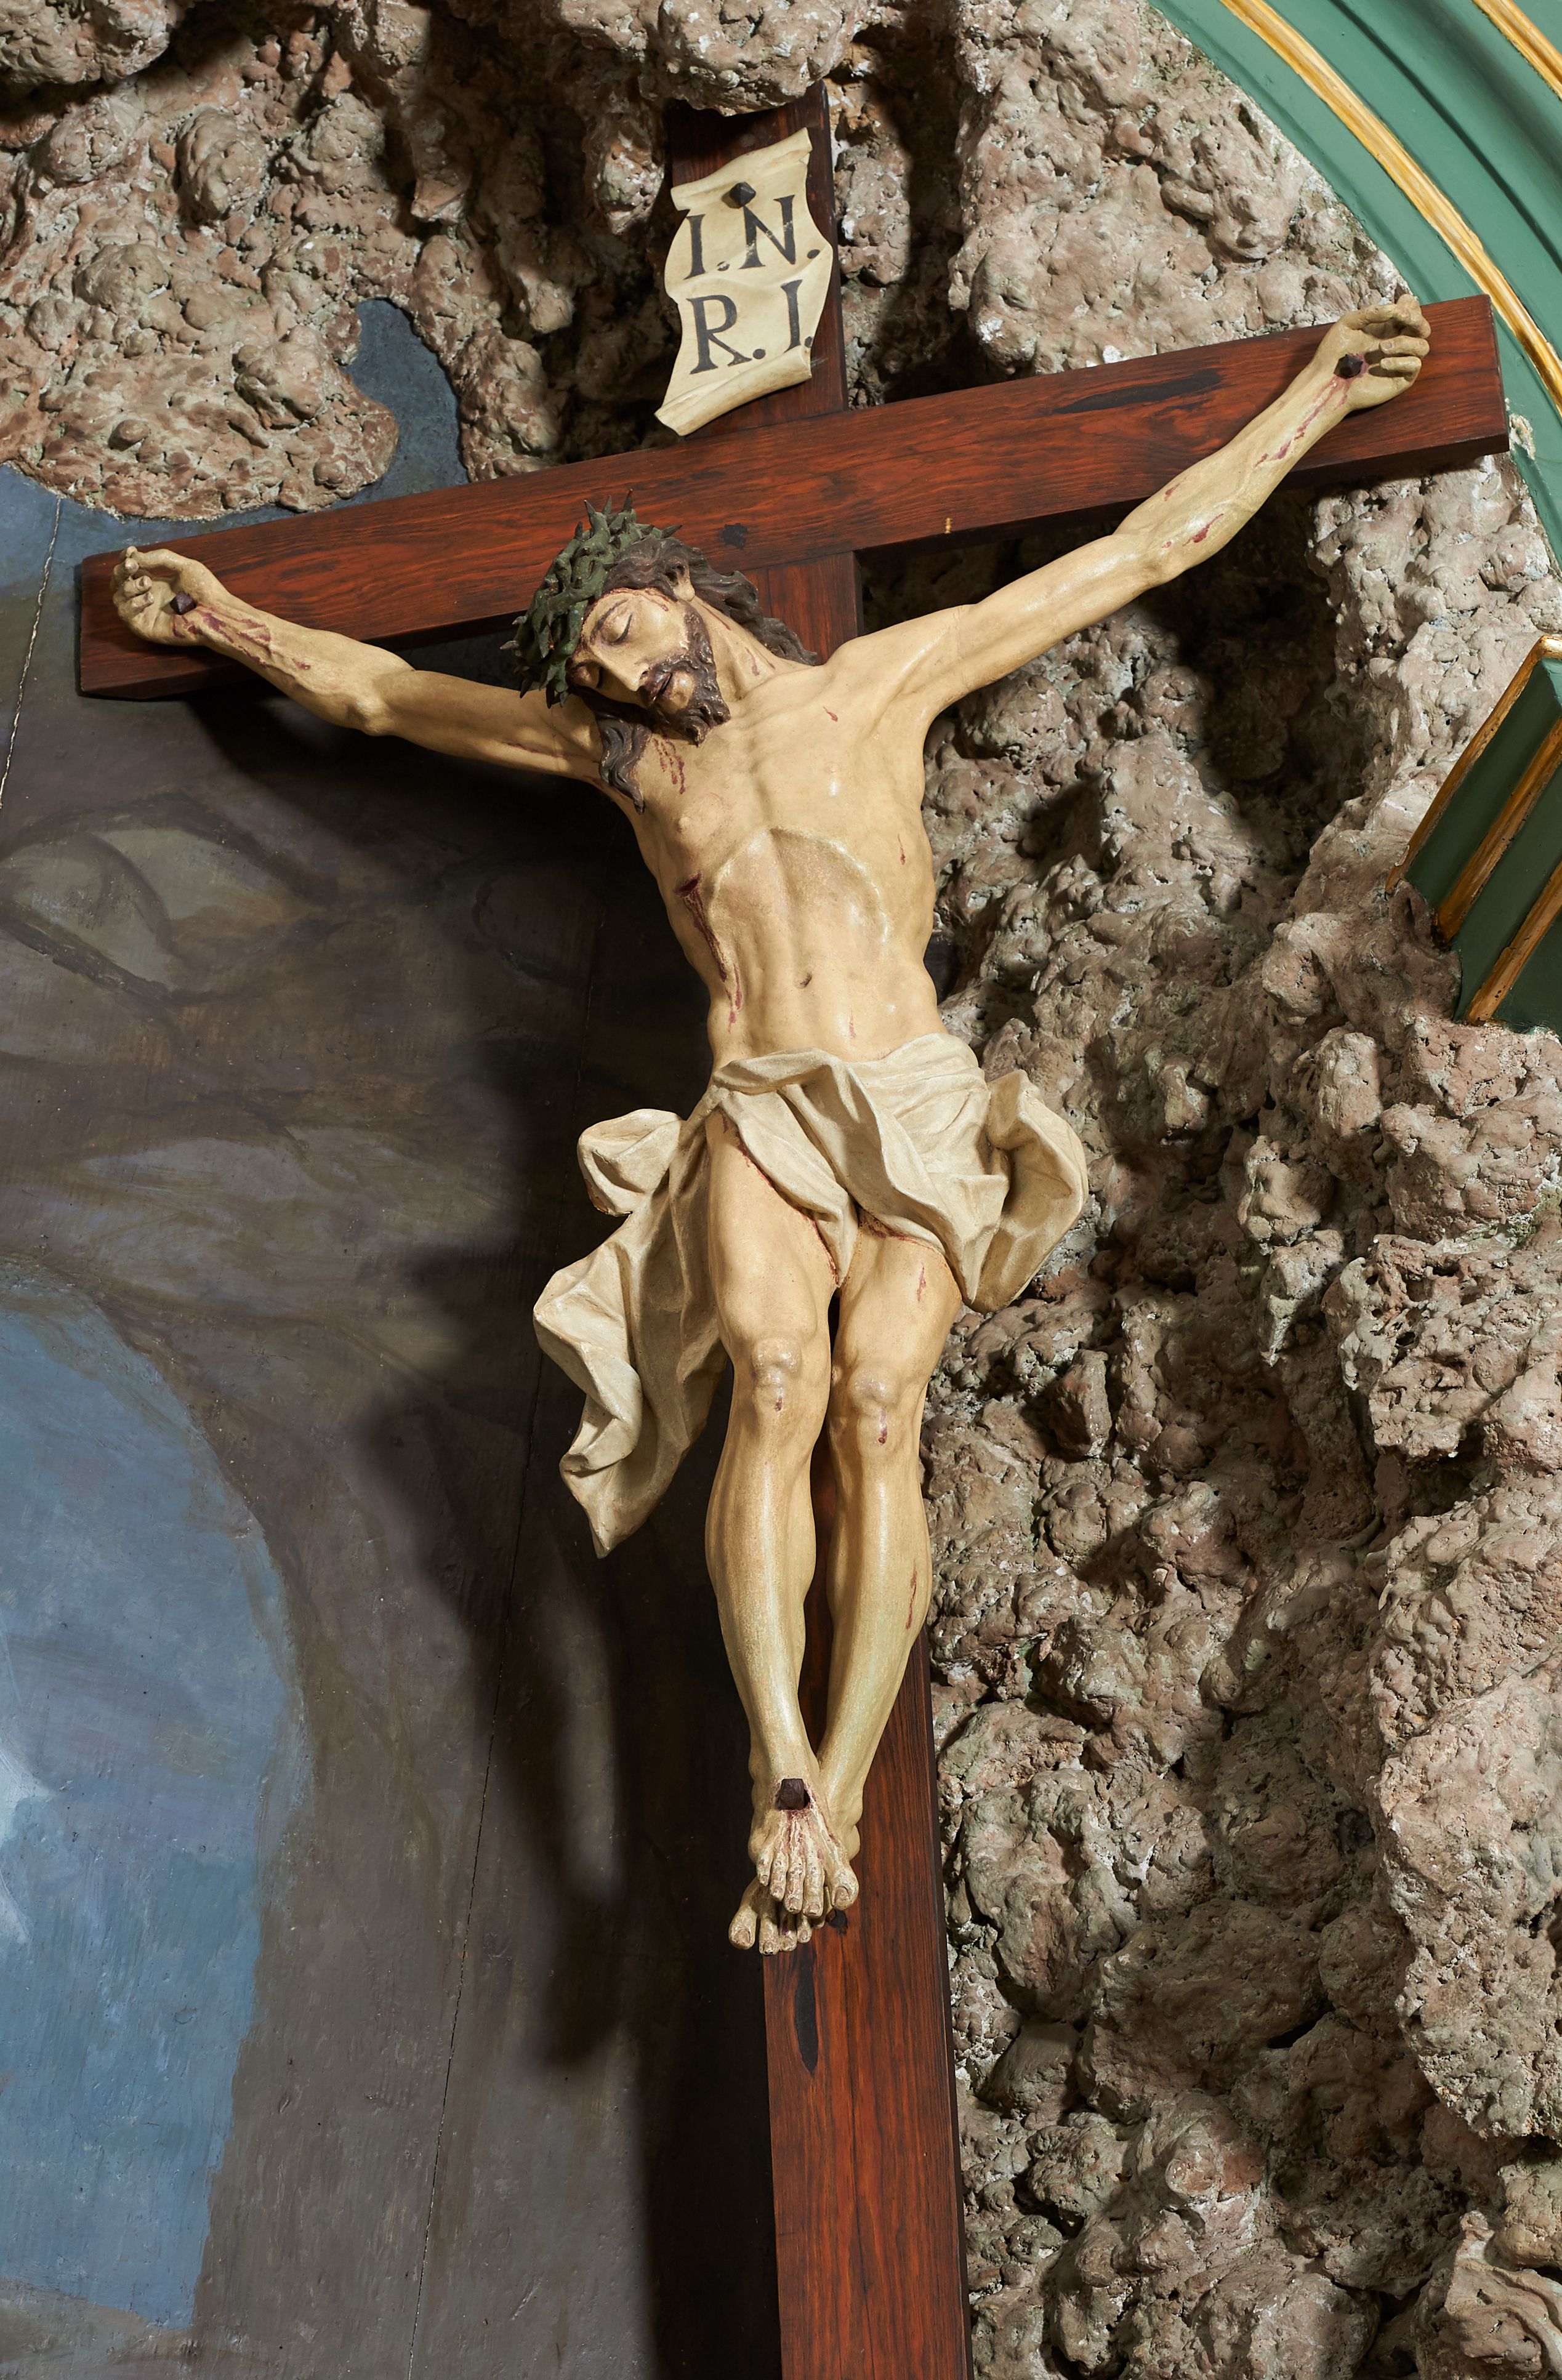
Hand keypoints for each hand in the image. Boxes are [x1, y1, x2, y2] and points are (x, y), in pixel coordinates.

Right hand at [112, 546, 228, 645]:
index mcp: (155, 584)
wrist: (217, 612)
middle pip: (118, 583)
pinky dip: (133, 603)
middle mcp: (147, 599)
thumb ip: (160, 558)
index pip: (129, 571)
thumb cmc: (206, 590)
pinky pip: (126, 615)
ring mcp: (145, 614)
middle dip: (122, 571)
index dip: (126, 560)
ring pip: (118, 598)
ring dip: (128, 587)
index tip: (131, 551)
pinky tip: (150, 598)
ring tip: (147, 582)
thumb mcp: (183, 566)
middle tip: (133, 565)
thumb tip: (135, 557)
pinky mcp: (145, 628)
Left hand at [1315, 299, 1429, 409]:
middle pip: (1423, 327)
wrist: (1326, 383)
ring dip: (1404, 342)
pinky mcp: (1400, 379)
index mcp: (1387, 328)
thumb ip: (1370, 313)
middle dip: (1416, 319)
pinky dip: (1401, 361)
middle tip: (1401, 318)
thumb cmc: (1333, 353)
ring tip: (1382, 348)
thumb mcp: (1348, 324)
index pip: (1412, 311)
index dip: (1410, 306)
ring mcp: (1400, 361)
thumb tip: (1393, 309)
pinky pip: (1415, 365)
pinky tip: (1382, 364)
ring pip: (1422, 346)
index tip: (1397, 307)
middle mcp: (1397, 343)